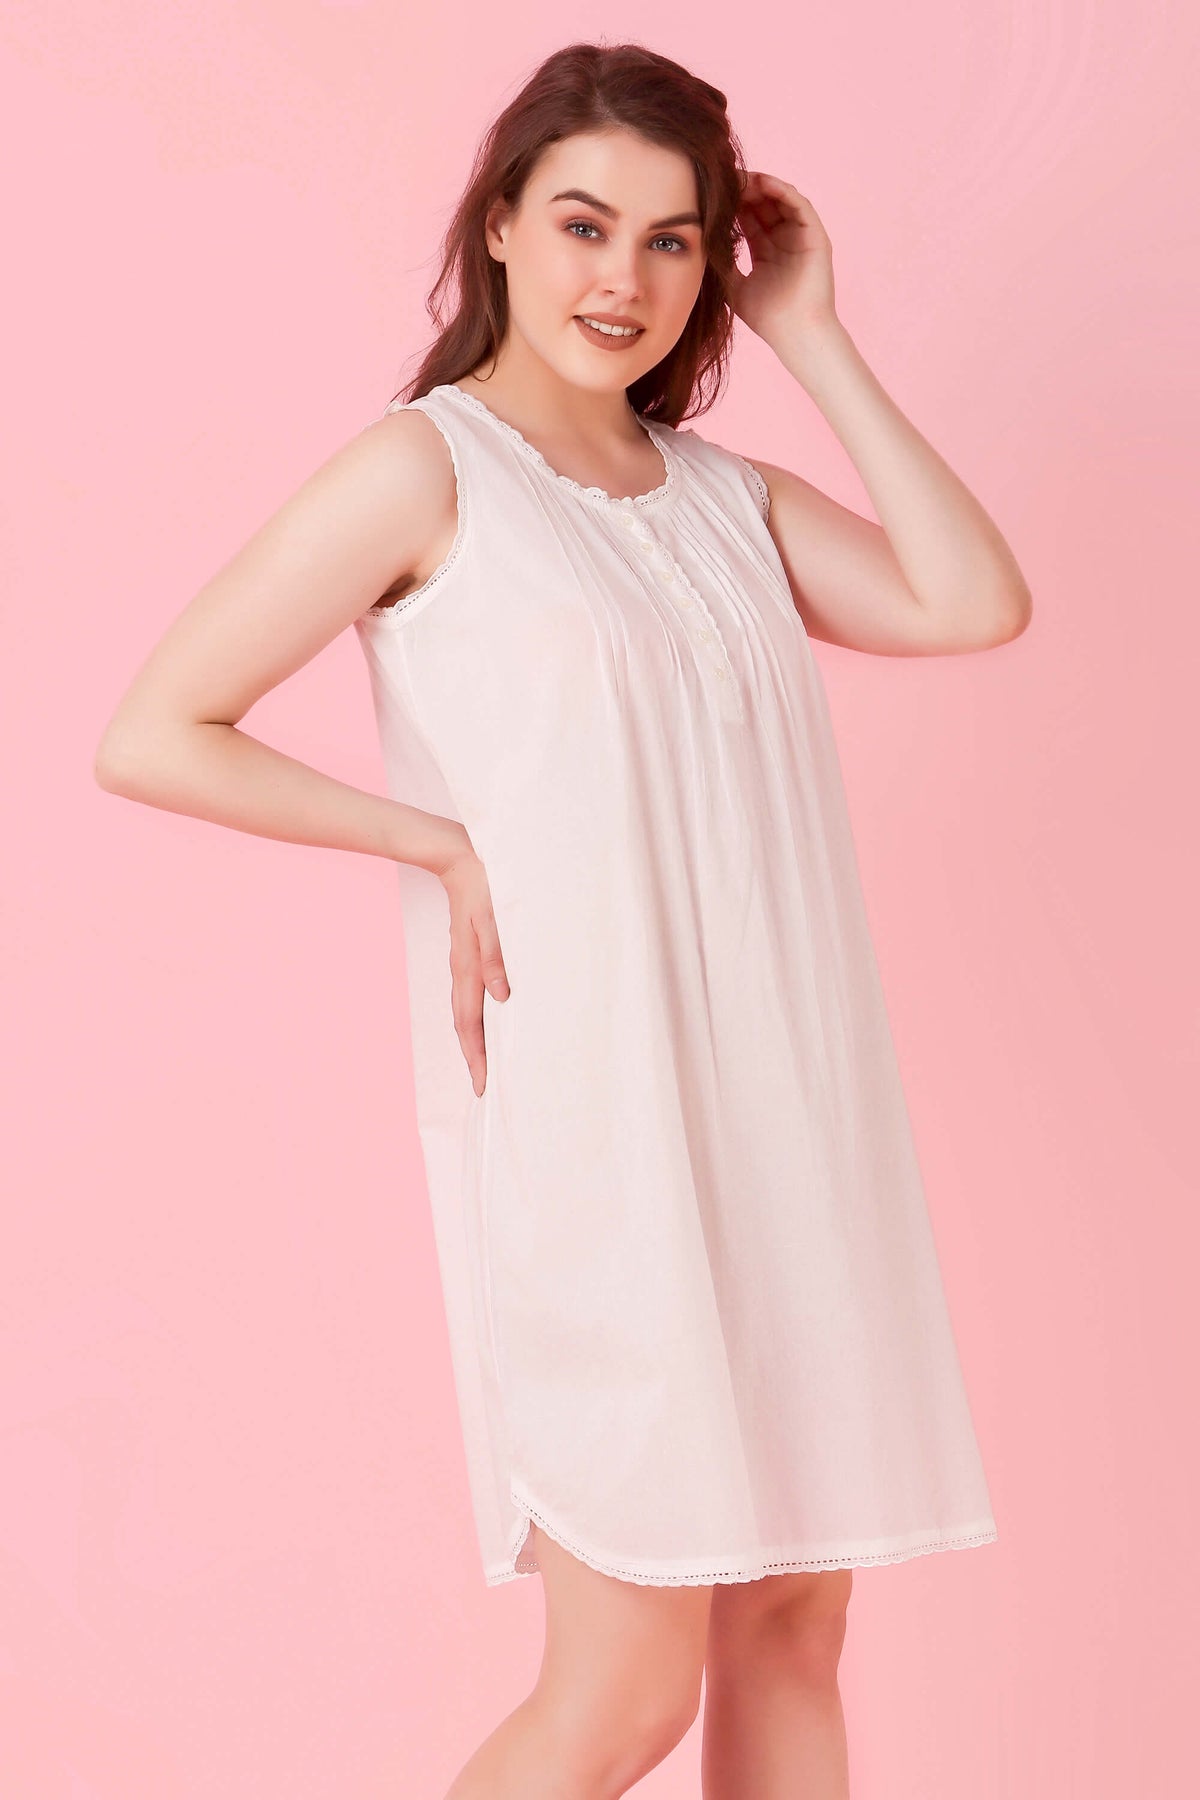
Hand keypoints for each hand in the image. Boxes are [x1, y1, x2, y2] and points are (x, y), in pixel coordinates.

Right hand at [438, 849, 509, 1096]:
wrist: (458, 857)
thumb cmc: (483, 884)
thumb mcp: (494, 917)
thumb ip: (497, 955)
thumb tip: (502, 996)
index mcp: (468, 967)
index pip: (471, 1022)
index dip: (477, 1056)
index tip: (482, 1085)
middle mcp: (463, 970)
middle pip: (465, 1024)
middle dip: (474, 1056)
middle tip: (483, 1086)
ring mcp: (464, 963)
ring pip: (467, 1011)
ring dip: (475, 1039)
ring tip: (485, 1063)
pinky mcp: (469, 954)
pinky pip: (471, 995)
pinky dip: (477, 1017)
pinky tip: (490, 1019)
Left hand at [727, 173, 837, 345]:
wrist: (796, 334)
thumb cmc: (768, 318)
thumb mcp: (735, 286)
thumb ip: (722, 264)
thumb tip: (701, 241)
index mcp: (766, 251)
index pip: (748, 217)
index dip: (732, 203)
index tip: (713, 191)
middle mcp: (784, 240)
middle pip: (763, 204)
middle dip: (744, 189)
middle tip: (725, 177)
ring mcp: (800, 236)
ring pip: (781, 199)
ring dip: (761, 185)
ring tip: (741, 178)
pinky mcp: (815, 236)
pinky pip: (799, 204)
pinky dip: (782, 190)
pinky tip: (763, 184)